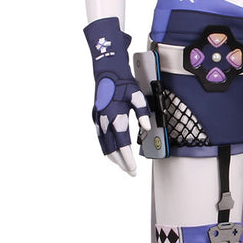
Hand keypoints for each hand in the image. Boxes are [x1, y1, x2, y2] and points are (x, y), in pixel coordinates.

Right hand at [83, 17, 152, 175]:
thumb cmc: (124, 83)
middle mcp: (105, 120)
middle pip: (112, 149)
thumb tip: (147, 127)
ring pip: (104, 145)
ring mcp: (98, 119)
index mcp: (116, 116)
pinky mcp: (95, 116)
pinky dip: (106, 148)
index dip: (127, 159)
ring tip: (122, 166)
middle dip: (121, 163)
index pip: (122, 144)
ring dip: (113, 157)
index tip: (133, 169)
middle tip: (130, 172)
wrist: (106, 70)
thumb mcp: (137, 95)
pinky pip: (100, 138)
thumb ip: (142, 112)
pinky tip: (112, 152)